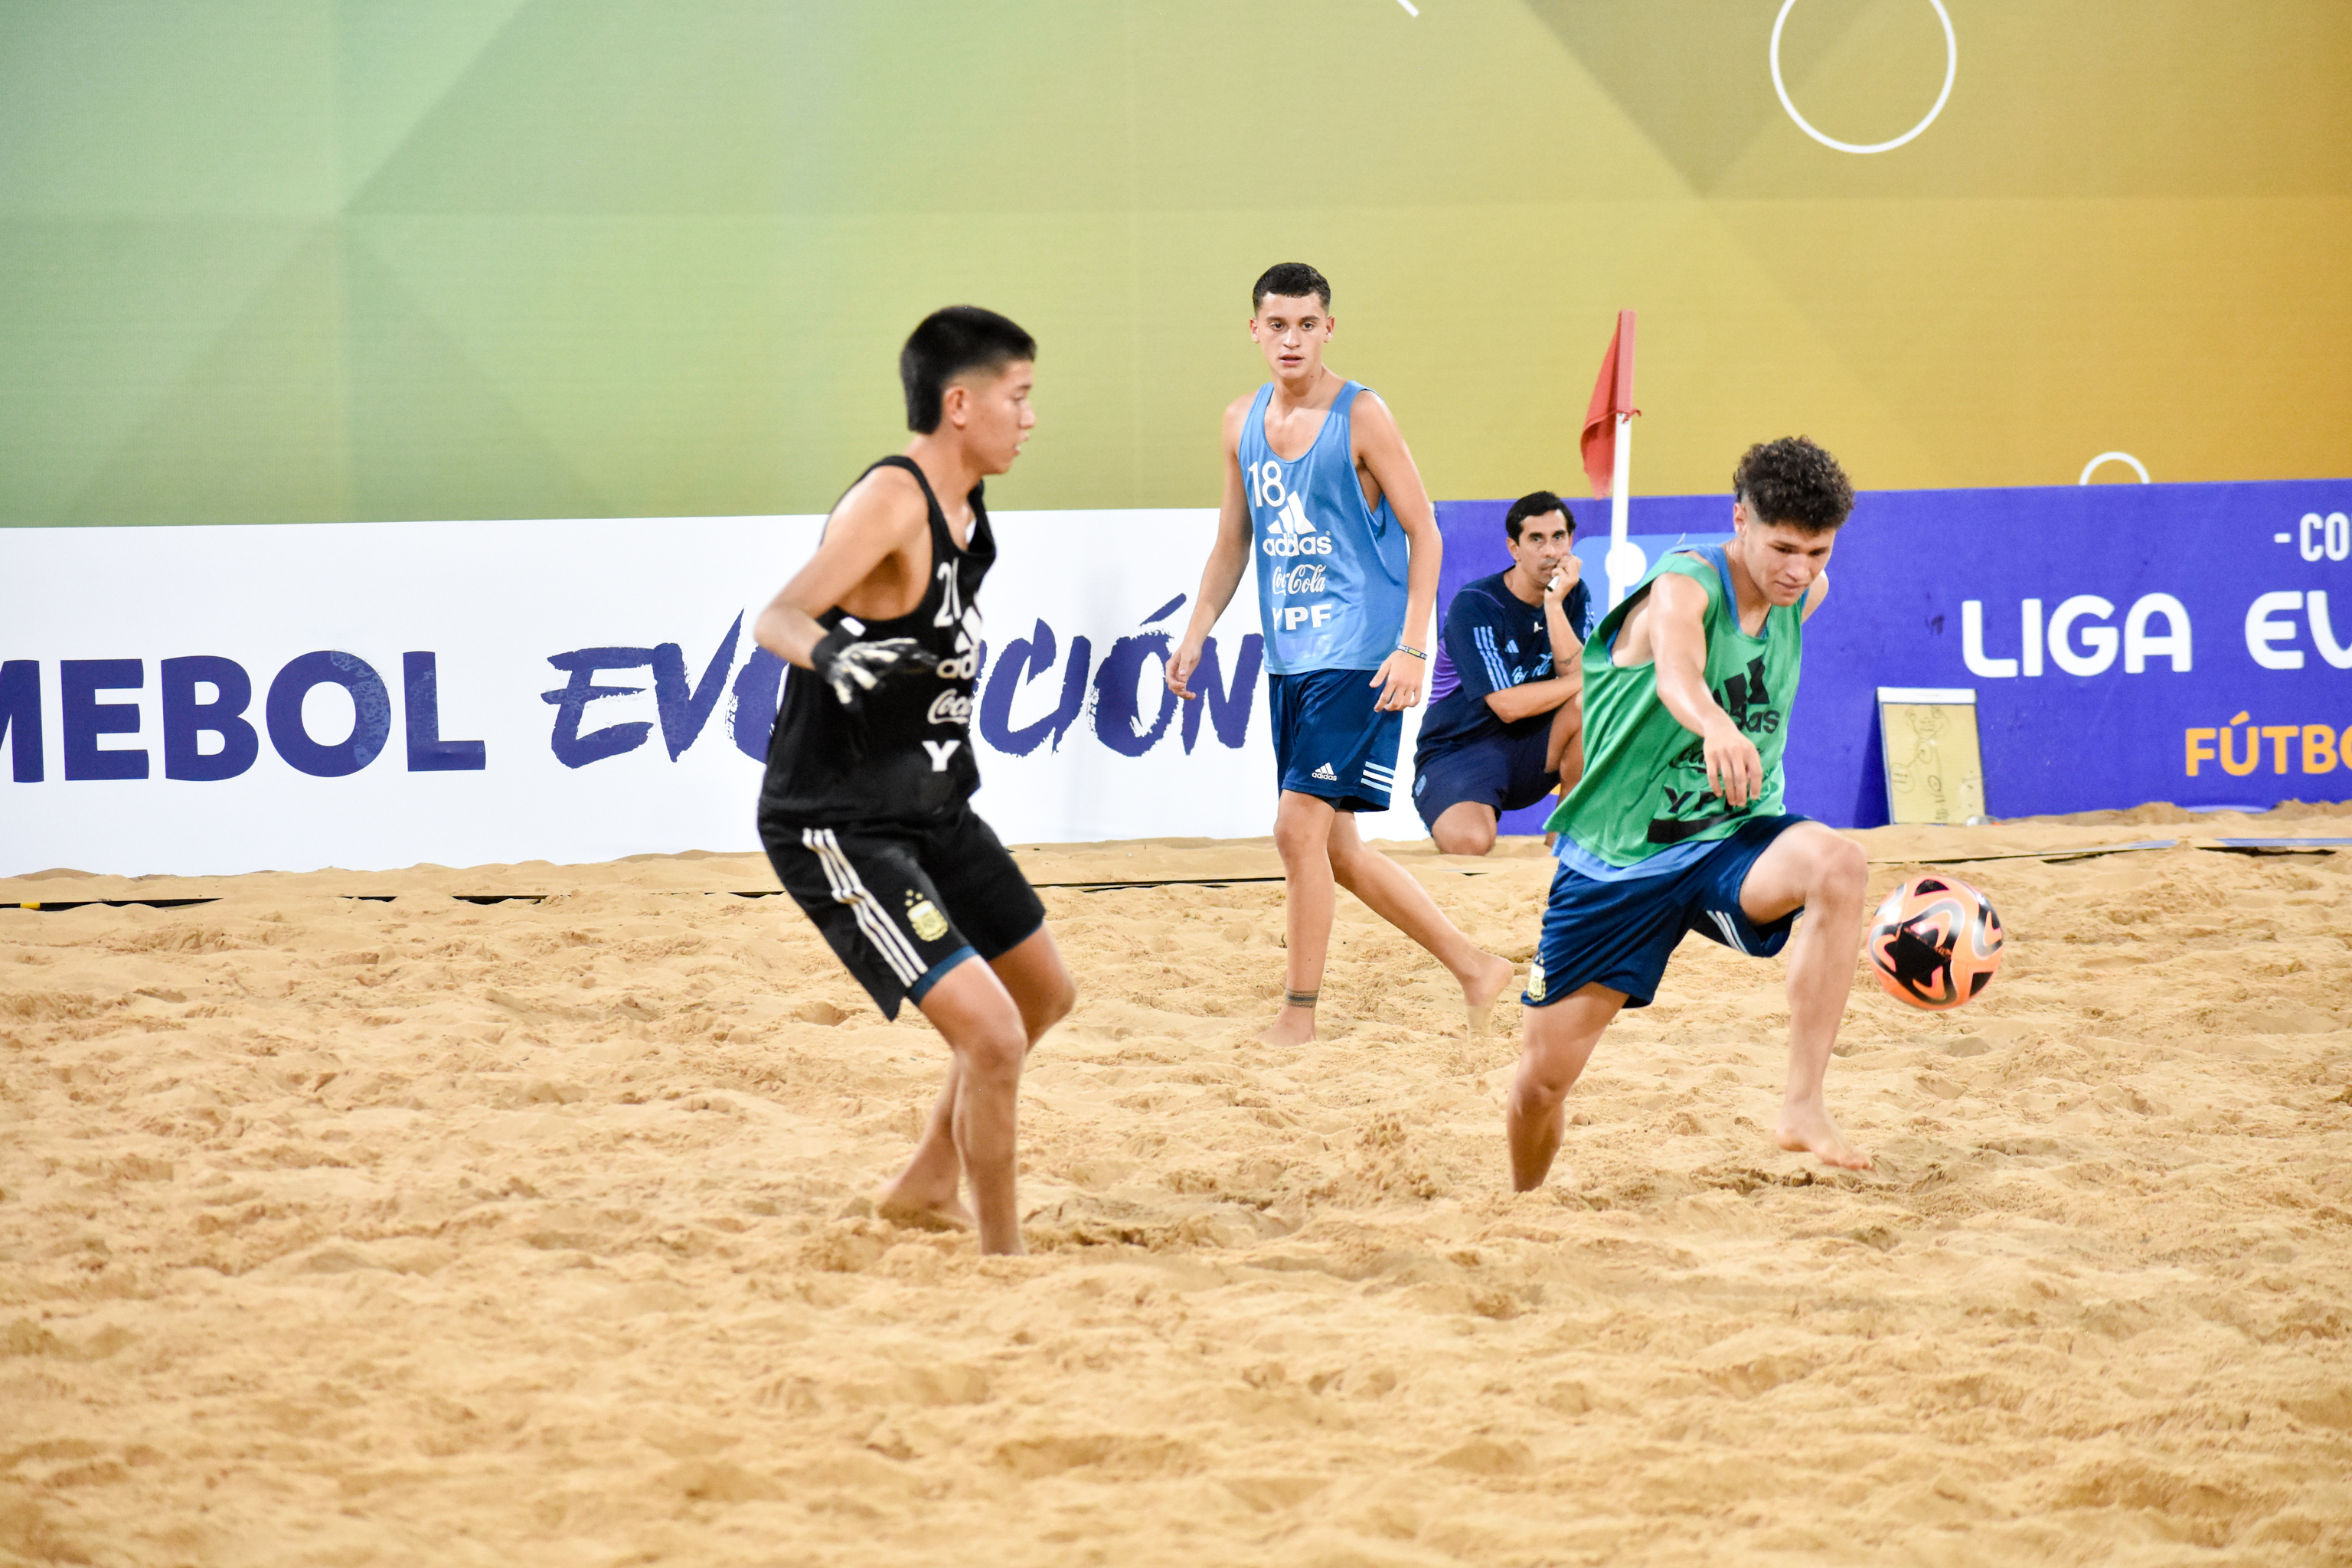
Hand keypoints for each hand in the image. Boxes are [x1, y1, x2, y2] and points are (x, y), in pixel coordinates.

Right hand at [810, 632, 937, 707]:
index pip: (896, 648)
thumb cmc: (866, 658)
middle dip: (887, 658)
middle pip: (878, 656)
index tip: (923, 653)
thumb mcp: (884, 653)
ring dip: (868, 679)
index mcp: (878, 649)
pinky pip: (844, 689)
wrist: (830, 654)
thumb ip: (906, 657)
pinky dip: (847, 697)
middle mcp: (865, 655)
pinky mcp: (839, 679)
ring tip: (878, 688)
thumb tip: (936, 660)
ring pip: (861, 674)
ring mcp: (852, 667)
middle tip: (898, 661)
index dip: (909, 650)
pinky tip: (852, 707)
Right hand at [1167, 636, 1204, 699]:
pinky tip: (1193, 695)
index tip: (1184, 685)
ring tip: (1192, 696)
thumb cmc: (1189, 648)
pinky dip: (1186, 692)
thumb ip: (1184, 665)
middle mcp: (1172, 672)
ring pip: (1177, 688)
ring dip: (1183, 694)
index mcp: (1170, 666)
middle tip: (1189, 694)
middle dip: (1179, 691)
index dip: (1175, 684)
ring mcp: (1178, 675)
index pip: (1170, 679)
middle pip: (1172, 686)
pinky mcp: (1184, 676)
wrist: (1194, 644)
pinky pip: (1183, 686)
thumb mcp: (1187, 655)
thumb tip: (1182, 676)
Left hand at [1370, 648, 1424, 711]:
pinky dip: (1412, 704)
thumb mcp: (1386, 664)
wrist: (1414, 650)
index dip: (1380, 705)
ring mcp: (1412, 685)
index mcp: (1393, 680)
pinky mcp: (1419, 685)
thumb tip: (1372, 686)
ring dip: (1399, 707)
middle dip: (1390, 708)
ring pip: (1406, 703)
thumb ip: (1379, 676)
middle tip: (1386, 707)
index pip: (1385, 697)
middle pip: (1396, 703)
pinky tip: (1407, 704)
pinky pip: (1417, 699)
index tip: (1377, 709)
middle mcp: (1403, 684)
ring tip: (1396, 705)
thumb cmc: (1398, 657)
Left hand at [1545, 552, 1581, 602]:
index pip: (1577, 560)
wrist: (1553, 602)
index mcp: (1575, 575)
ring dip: (1559, 565)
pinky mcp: (1566, 582)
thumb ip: (1564, 569)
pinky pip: (1559, 570)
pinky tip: (1553, 577)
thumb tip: (1563, 557)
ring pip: (1568, 562)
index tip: (1561, 565)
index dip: (1569, 558)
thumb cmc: (1554, 588)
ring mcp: (1572, 579)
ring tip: (1555, 573)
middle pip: (1573, 559)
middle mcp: (1576, 577)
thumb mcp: (1561, 577)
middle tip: (1558, 569)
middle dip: (1563, 560)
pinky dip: (1554, 572)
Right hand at [1701, 717, 1763, 808]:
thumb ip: (1752, 764)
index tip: (1753, 797)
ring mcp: (1722, 754)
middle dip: (1741, 793)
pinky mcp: (1710, 756)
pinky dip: (1715, 786)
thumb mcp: (1749, 749)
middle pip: (1740, 777)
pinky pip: (1712, 775)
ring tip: (1732, 801)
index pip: (1756, 772)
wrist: (1718, 727)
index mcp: (1749, 751)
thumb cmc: (1737, 743)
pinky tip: (1719, 793)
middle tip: (1741, 804)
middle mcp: (1736, 752)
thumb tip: (1751, 783)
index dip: (1756, 786)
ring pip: (1727, 778)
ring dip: (1729, 792)